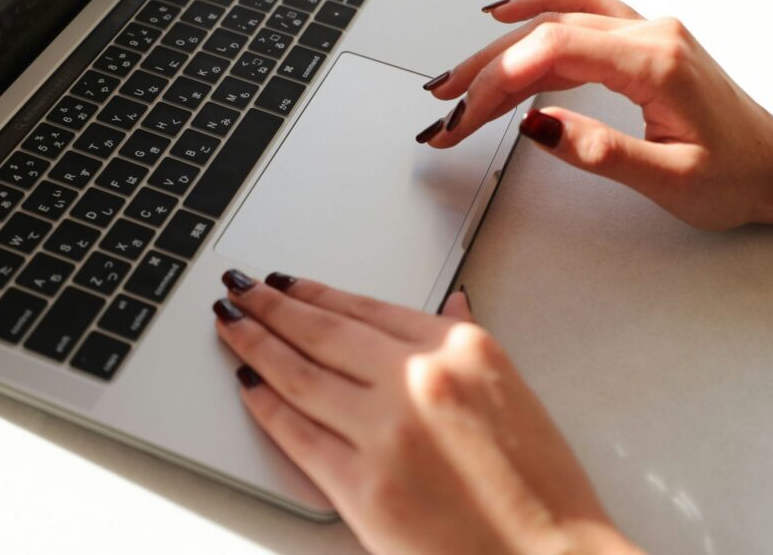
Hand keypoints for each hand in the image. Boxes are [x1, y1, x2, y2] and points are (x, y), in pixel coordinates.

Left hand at [215, 269, 640, 554]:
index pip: (367, 308)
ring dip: (256, 344)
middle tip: (241, 289)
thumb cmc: (541, 490)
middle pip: (323, 332)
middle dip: (272, 307)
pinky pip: (297, 433)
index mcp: (462, 349)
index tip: (287, 282)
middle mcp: (421, 378)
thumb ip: (468, 345)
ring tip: (232, 326)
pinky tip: (247, 385)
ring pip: (299, 374)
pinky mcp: (362, 486)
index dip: (317, 292)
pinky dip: (265, 405)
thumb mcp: (513, 393)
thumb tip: (448, 304)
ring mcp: (387, 431)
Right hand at [417, 0, 772, 228]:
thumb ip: (602, 151)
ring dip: (502, 47)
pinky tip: (508, 22)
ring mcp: (647, 33)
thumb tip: (538, 127)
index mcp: (655, 63)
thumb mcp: (671, 180)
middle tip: (444, 108)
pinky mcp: (642, 43)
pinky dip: (537, 18)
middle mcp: (650, 34)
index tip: (465, 116)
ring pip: (558, 22)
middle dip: (486, 70)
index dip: (500, 80)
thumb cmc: (739, 176)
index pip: (555, 51)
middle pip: (547, 32)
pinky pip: (580, 13)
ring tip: (458, 81)